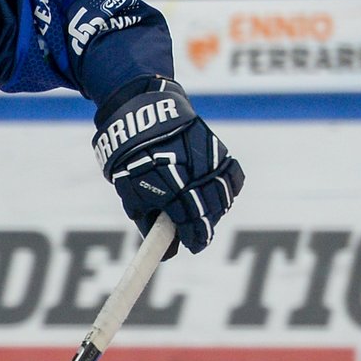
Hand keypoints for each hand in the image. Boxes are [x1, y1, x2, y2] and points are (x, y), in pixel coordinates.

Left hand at [93, 76, 243, 258]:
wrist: (142, 112)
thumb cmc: (131, 156)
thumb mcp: (130, 192)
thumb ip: (148, 221)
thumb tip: (167, 247)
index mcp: (171, 190)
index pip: (192, 225)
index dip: (195, 240)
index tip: (193, 246)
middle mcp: (194, 176)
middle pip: (210, 213)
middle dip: (204, 227)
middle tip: (196, 232)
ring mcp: (208, 161)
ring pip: (224, 196)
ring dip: (215, 209)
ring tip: (204, 213)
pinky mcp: (216, 148)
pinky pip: (231, 174)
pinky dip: (228, 187)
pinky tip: (218, 193)